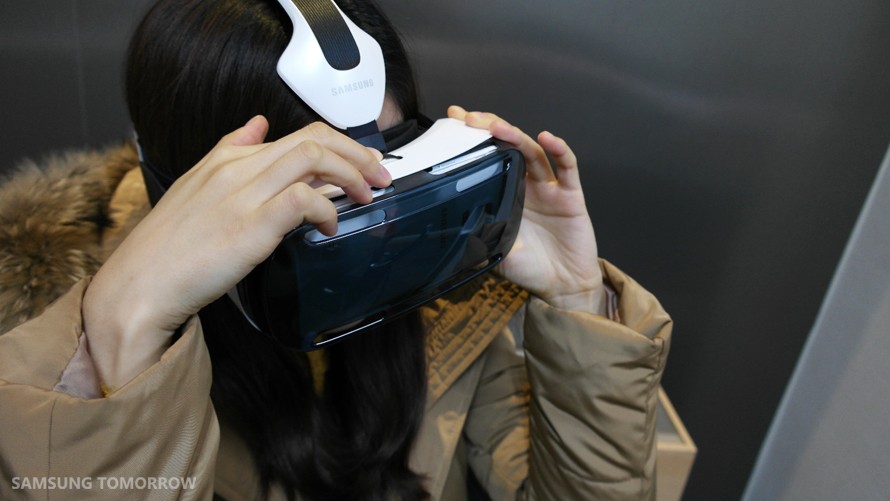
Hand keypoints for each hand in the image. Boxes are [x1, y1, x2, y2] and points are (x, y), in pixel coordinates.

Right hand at [83, 116, 390, 387]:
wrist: (140, 285)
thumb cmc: (170, 247)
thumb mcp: (196, 185)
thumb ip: (230, 151)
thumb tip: (257, 124)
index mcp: (228, 158)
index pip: (297, 134)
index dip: (340, 144)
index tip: (362, 162)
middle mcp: (238, 168)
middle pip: (313, 139)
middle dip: (357, 153)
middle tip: (379, 175)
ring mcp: (244, 194)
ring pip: (313, 158)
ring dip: (351, 175)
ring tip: (367, 197)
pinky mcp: (251, 225)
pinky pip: (304, 199)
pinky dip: (327, 208)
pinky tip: (332, 226)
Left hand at [448, 106, 604, 312]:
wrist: (562, 287)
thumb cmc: (530, 269)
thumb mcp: (493, 250)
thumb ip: (475, 235)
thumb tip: (444, 230)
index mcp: (506, 194)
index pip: (487, 157)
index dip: (472, 139)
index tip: (453, 121)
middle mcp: (526, 185)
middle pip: (509, 146)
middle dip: (489, 128)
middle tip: (468, 119)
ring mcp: (549, 188)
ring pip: (532, 152)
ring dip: (515, 136)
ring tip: (497, 126)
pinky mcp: (570, 195)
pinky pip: (566, 167)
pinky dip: (559, 150)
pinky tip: (546, 138)